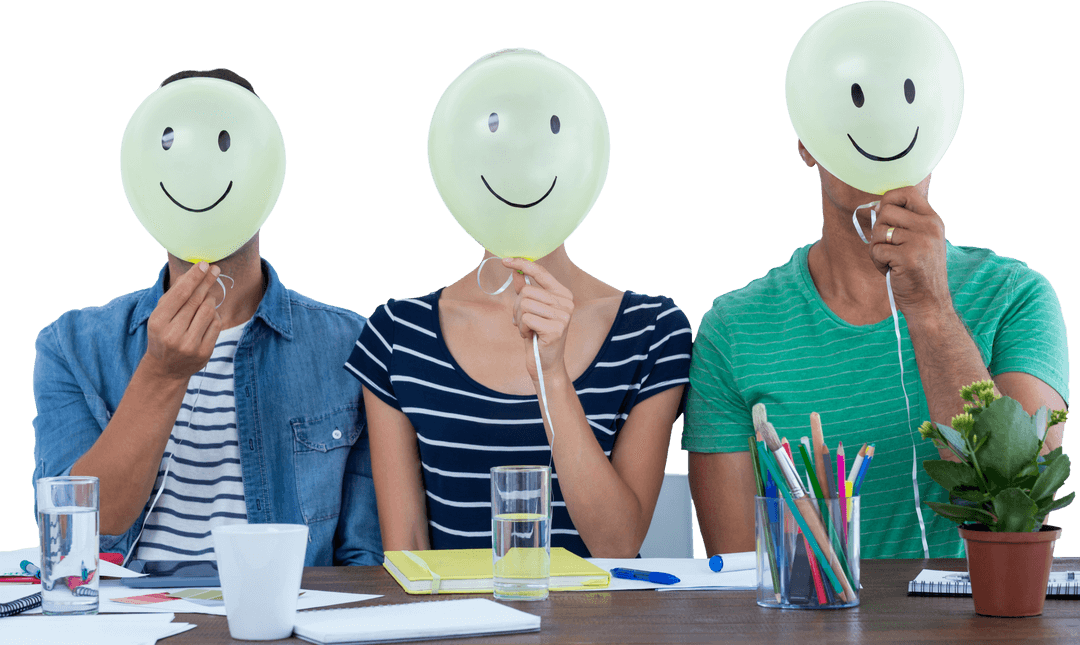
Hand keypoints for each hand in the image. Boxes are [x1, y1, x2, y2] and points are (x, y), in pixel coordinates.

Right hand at [143, 262, 223, 381]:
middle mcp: (173, 334)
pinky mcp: (204, 352)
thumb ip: (174, 296)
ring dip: (210, 300)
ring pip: (208, 310)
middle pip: (196, 300)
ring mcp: (189, 344)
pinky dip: (214, 316)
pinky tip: (208, 315)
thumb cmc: (163, 334)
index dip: (194, 277)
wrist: (166, 369)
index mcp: (158, 321)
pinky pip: (216, 324)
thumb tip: (193, 273)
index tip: (204, 264)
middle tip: (214, 269)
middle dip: (207, 282)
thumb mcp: (160, 315)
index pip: (180, 294)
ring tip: (207, 297)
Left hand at [501, 258, 573, 383]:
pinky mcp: (556, 329)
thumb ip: (526, 291)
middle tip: (521, 321)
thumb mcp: (530, 311)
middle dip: (517, 307)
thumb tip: (516, 272)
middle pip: (527, 291)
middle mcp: (567, 303)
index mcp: (563, 294)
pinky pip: (526, 318)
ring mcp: (563, 316)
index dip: (522, 264)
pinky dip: (522, 328)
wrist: (546, 365)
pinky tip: (529, 336)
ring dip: (519, 319)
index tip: (505, 260)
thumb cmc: (538, 336)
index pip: (541, 272)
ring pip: (525, 304)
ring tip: (527, 329)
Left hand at [868, 186, 951, 317]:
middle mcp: (930, 227)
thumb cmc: (917, 271)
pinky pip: (876, 250)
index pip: (906, 192)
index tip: (884, 215)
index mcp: (933, 219)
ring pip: (878, 232)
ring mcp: (920, 241)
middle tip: (887, 247)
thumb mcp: (919, 240)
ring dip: (877, 249)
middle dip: (878, 230)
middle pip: (886, 211)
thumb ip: (903, 222)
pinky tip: (891, 270)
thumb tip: (876, 206)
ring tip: (891, 261)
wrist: (929, 301)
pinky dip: (877, 262)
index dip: (888, 199)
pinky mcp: (908, 257)